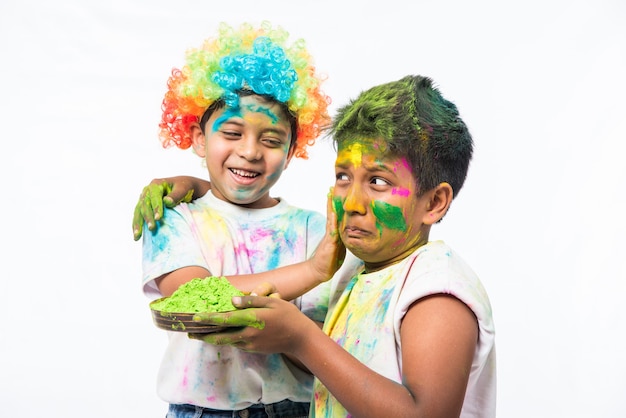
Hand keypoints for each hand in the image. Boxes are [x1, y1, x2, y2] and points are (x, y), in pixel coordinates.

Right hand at [132, 176, 209, 240]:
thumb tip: (167, 202)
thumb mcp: (183, 188)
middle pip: (145, 205)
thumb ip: (176, 195)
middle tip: (152, 228)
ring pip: (138, 211)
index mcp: (156, 184)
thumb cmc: (184, 187)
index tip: (158, 218)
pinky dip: (137, 225)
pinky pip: (138, 215)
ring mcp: (144, 198)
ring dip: (137, 224)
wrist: (181, 187)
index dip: (156, 208)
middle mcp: (147, 191)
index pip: (155, 197)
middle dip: (147, 218)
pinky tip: (136, 235)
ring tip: (137, 236)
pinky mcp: (144, 206)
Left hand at [189, 295, 314, 353]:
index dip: (209, 318)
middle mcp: (248, 334)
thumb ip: (252, 300)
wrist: (300, 338)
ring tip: (202, 334)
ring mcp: (251, 344)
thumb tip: (233, 299)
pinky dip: (226, 340)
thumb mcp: (272, 302)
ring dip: (214, 339)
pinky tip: (222, 335)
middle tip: (190, 333)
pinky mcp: (254, 349)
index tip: (196, 317)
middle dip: (204, 335)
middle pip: (220, 337)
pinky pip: (236, 344)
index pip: (225, 319)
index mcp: (252, 319)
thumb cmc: (287, 316)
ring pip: (227, 342)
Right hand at [308, 189, 345, 281]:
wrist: (320, 270)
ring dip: (331, 208)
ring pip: (331, 220)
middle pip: (332, 214)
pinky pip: (332, 231)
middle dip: (331, 202)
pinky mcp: (330, 244)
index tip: (336, 194)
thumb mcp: (339, 247)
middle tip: (330, 189)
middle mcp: (331, 232)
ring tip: (330, 196)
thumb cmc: (330, 260)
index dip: (336, 206)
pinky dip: (333, 222)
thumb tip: (351, 234)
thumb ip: (344, 239)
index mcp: (335, 233)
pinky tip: (333, 214)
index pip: (336, 216)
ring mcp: (330, 237)